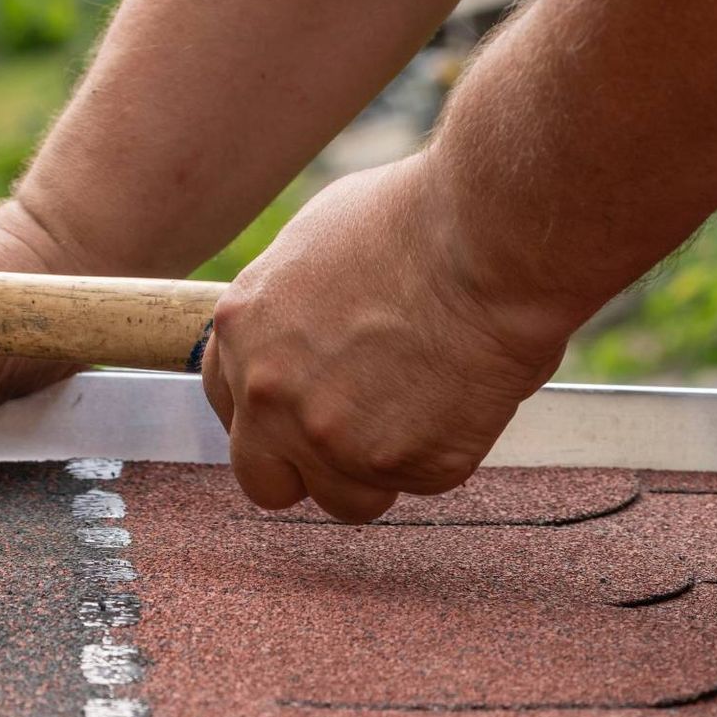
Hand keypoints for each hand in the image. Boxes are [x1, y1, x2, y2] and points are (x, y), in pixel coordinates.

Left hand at [200, 153, 570, 522]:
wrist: (487, 240)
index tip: (313, 405)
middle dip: (310, 469)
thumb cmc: (421, 218)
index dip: (273, 414)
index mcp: (245, 332)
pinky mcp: (397, 465)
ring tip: (429, 410)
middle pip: (266, 481)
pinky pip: (420, 480)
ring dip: (382, 471)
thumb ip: (295, 306)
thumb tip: (311, 332)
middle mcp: (270, 395)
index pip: (230, 407)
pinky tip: (465, 396)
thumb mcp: (321, 239)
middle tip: (364, 434)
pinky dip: (446, 450)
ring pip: (347, 498)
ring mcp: (330, 439)